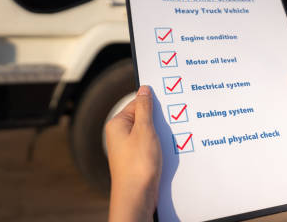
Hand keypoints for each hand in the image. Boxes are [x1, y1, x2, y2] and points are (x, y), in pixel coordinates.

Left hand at [105, 85, 161, 221]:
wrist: (137, 197)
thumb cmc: (138, 165)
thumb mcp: (145, 130)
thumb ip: (145, 107)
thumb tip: (144, 89)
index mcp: (117, 124)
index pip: (137, 103)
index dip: (153, 104)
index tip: (167, 104)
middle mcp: (120, 135)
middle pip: (144, 117)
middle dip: (158, 120)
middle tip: (169, 124)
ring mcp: (128, 148)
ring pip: (149, 132)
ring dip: (161, 134)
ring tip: (166, 141)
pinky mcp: (137, 159)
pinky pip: (151, 145)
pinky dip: (160, 146)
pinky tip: (167, 151)